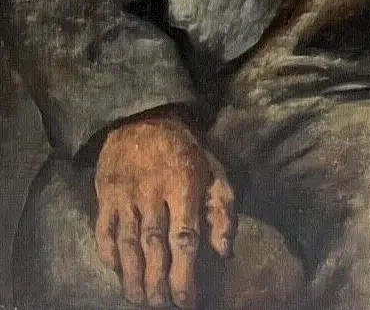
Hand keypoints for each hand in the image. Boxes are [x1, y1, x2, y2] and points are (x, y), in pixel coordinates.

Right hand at [95, 108, 235, 307]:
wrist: (143, 118)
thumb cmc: (185, 150)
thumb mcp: (214, 170)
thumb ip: (222, 209)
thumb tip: (225, 251)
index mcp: (184, 184)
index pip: (185, 238)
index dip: (185, 274)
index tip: (187, 299)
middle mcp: (152, 191)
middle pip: (153, 245)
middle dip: (158, 282)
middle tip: (162, 306)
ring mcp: (126, 194)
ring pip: (127, 243)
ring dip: (133, 276)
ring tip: (140, 300)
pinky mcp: (105, 195)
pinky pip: (104, 231)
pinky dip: (108, 255)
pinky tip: (117, 272)